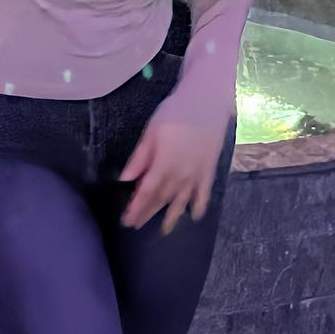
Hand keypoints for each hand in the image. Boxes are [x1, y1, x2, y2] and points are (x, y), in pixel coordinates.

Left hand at [119, 114, 227, 234]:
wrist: (206, 102)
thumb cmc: (174, 112)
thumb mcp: (151, 131)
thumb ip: (139, 158)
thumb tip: (125, 179)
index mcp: (163, 165)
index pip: (146, 193)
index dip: (136, 208)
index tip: (126, 221)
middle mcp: (180, 176)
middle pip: (161, 199)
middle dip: (148, 213)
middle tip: (136, 225)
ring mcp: (196, 176)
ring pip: (181, 202)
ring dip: (171, 218)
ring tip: (164, 231)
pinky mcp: (209, 172)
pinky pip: (204, 195)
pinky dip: (199, 207)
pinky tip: (194, 216)